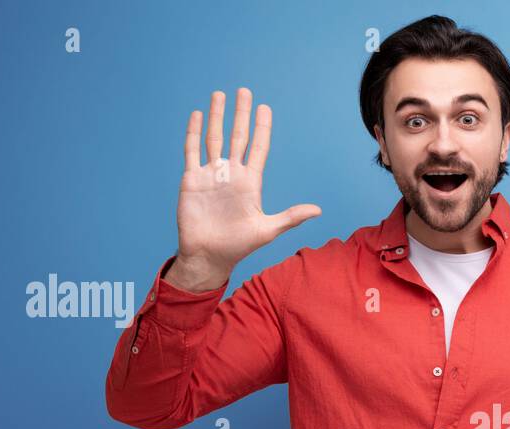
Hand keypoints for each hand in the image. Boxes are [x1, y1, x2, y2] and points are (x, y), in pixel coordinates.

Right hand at [173, 88, 320, 288]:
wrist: (208, 256)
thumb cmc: (238, 246)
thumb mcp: (267, 230)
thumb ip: (290, 217)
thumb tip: (318, 210)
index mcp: (250, 182)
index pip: (258, 148)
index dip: (262, 128)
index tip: (265, 108)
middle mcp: (231, 174)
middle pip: (237, 136)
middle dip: (241, 114)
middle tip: (244, 92)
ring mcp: (211, 175)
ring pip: (214, 138)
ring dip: (217, 116)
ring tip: (220, 95)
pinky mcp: (192, 179)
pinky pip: (192, 151)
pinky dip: (194, 132)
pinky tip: (198, 115)